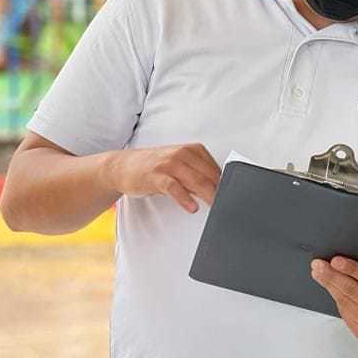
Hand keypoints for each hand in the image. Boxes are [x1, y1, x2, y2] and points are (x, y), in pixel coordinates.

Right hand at [103, 144, 220, 212]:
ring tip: (215, 207)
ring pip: (196, 180)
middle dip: (220, 192)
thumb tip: (219, 191)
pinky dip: (185, 198)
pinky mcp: (156, 176)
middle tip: (228, 206)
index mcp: (193, 150)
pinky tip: (192, 208)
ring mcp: (169, 164)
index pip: (216, 169)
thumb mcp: (180, 167)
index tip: (233, 198)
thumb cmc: (155, 168)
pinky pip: (174, 187)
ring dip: (208, 195)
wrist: (123, 166)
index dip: (226, 185)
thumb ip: (198, 177)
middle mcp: (182, 154)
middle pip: (209, 175)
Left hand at [311, 250, 357, 343]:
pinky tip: (330, 287)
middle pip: (352, 291)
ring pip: (345, 302)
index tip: (336, 260)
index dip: (352, 270)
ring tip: (318, 273)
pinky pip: (345, 312)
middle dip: (332, 277)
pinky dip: (336, 298)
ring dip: (330, 286)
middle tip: (318, 264)